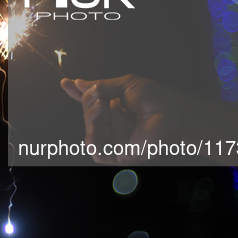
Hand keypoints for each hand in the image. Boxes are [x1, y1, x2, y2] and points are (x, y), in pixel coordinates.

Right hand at [60, 75, 184, 164]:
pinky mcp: (119, 154)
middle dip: (88, 103)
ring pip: (89, 132)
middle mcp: (114, 124)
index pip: (92, 102)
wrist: (173, 113)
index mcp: (116, 107)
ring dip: (90, 118)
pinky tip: (97, 125)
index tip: (65, 83)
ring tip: (101, 106)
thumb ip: (100, 86)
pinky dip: (92, 139)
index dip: (78, 94)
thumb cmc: (156, 97)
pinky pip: (96, 151)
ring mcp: (116, 139)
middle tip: (98, 94)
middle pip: (88, 116)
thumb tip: (78, 83)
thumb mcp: (124, 85)